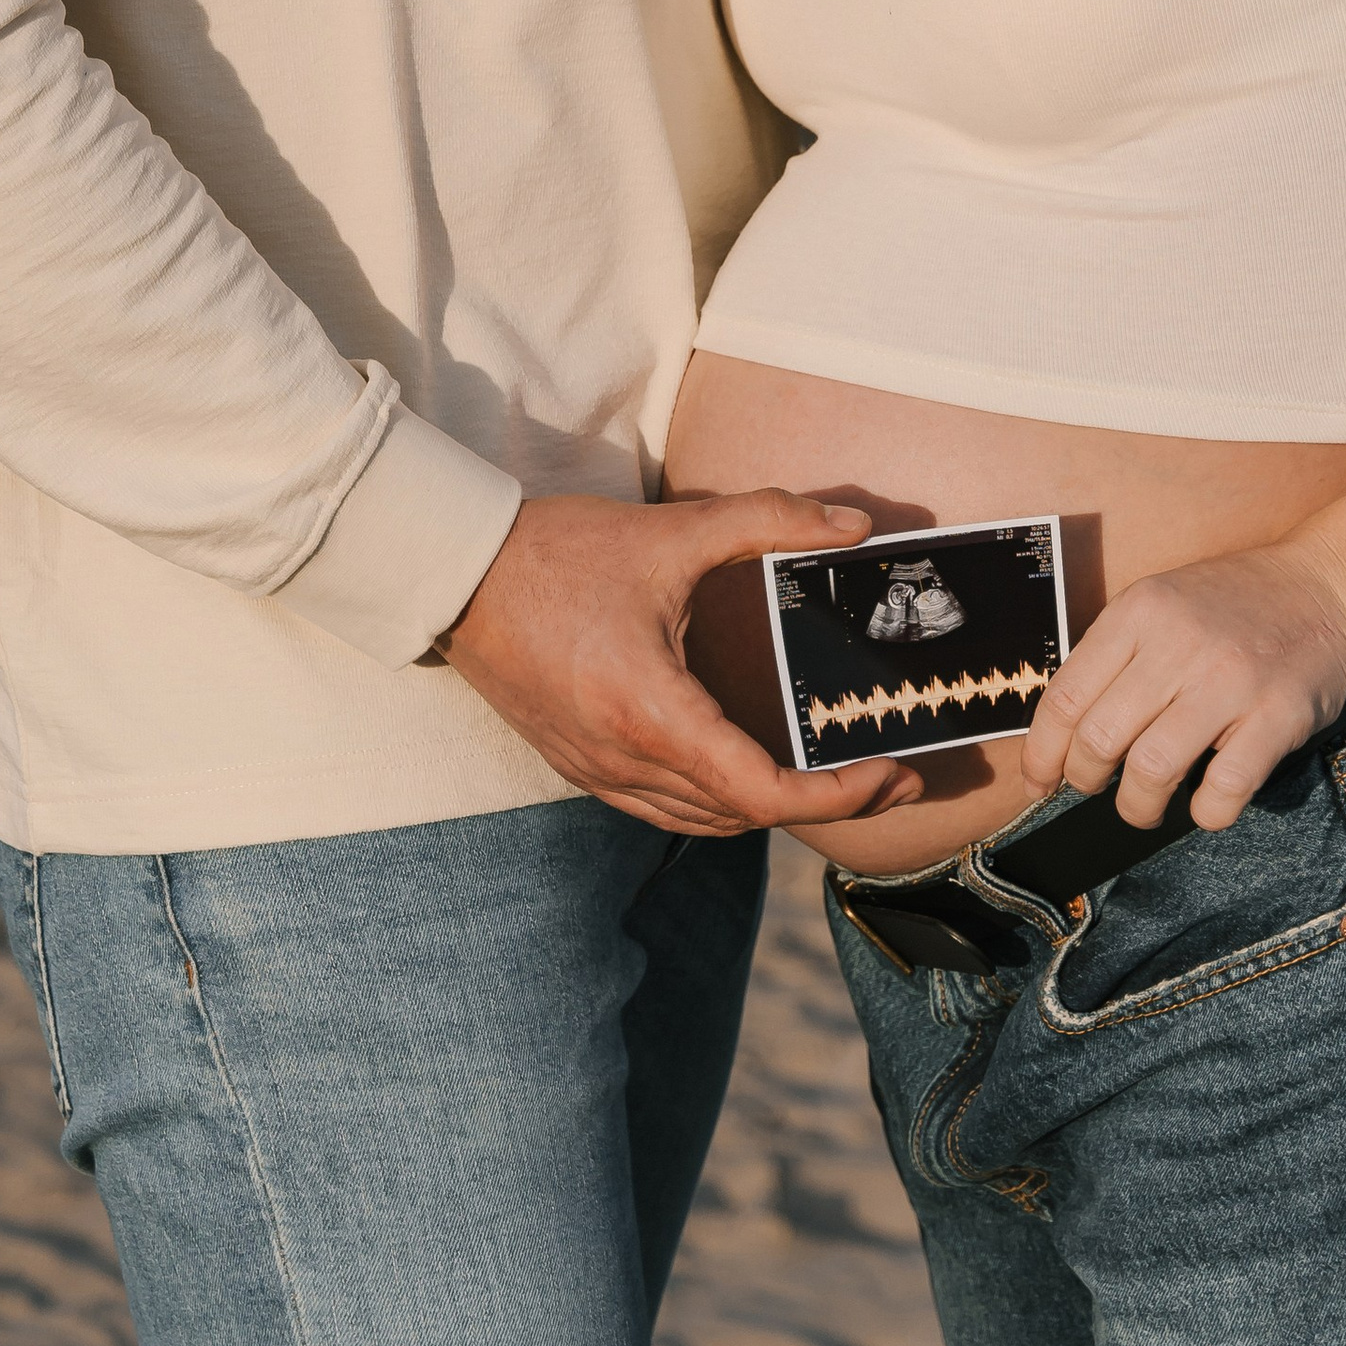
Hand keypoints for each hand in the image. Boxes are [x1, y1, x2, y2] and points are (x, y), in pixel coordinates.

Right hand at [440, 490, 924, 840]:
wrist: (457, 573)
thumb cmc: (557, 551)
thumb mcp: (672, 530)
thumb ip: (768, 519)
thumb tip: (854, 523)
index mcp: (652, 713)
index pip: (763, 792)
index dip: (838, 796)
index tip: (889, 769)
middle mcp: (624, 762)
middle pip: (744, 819)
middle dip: (825, 805)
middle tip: (886, 769)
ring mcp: (597, 774)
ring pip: (703, 825)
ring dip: (770, 810)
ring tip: (831, 774)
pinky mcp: (579, 767)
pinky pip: (664, 812)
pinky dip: (718, 803)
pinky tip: (745, 765)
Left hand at [1019, 452, 1345, 832]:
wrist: (1326, 584)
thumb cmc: (1234, 604)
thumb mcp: (1161, 604)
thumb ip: (1115, 657)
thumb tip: (1062, 733)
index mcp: (1138, 612)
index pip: (1064, 697)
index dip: (1041, 754)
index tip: (1038, 782)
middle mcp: (1177, 643)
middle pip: (1098, 738)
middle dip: (1085, 780)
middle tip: (1096, 788)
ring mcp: (1229, 681)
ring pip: (1151, 769)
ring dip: (1138, 806)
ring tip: (1144, 807)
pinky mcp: (1278, 716)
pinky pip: (1223, 789)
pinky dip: (1206, 812)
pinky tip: (1206, 802)